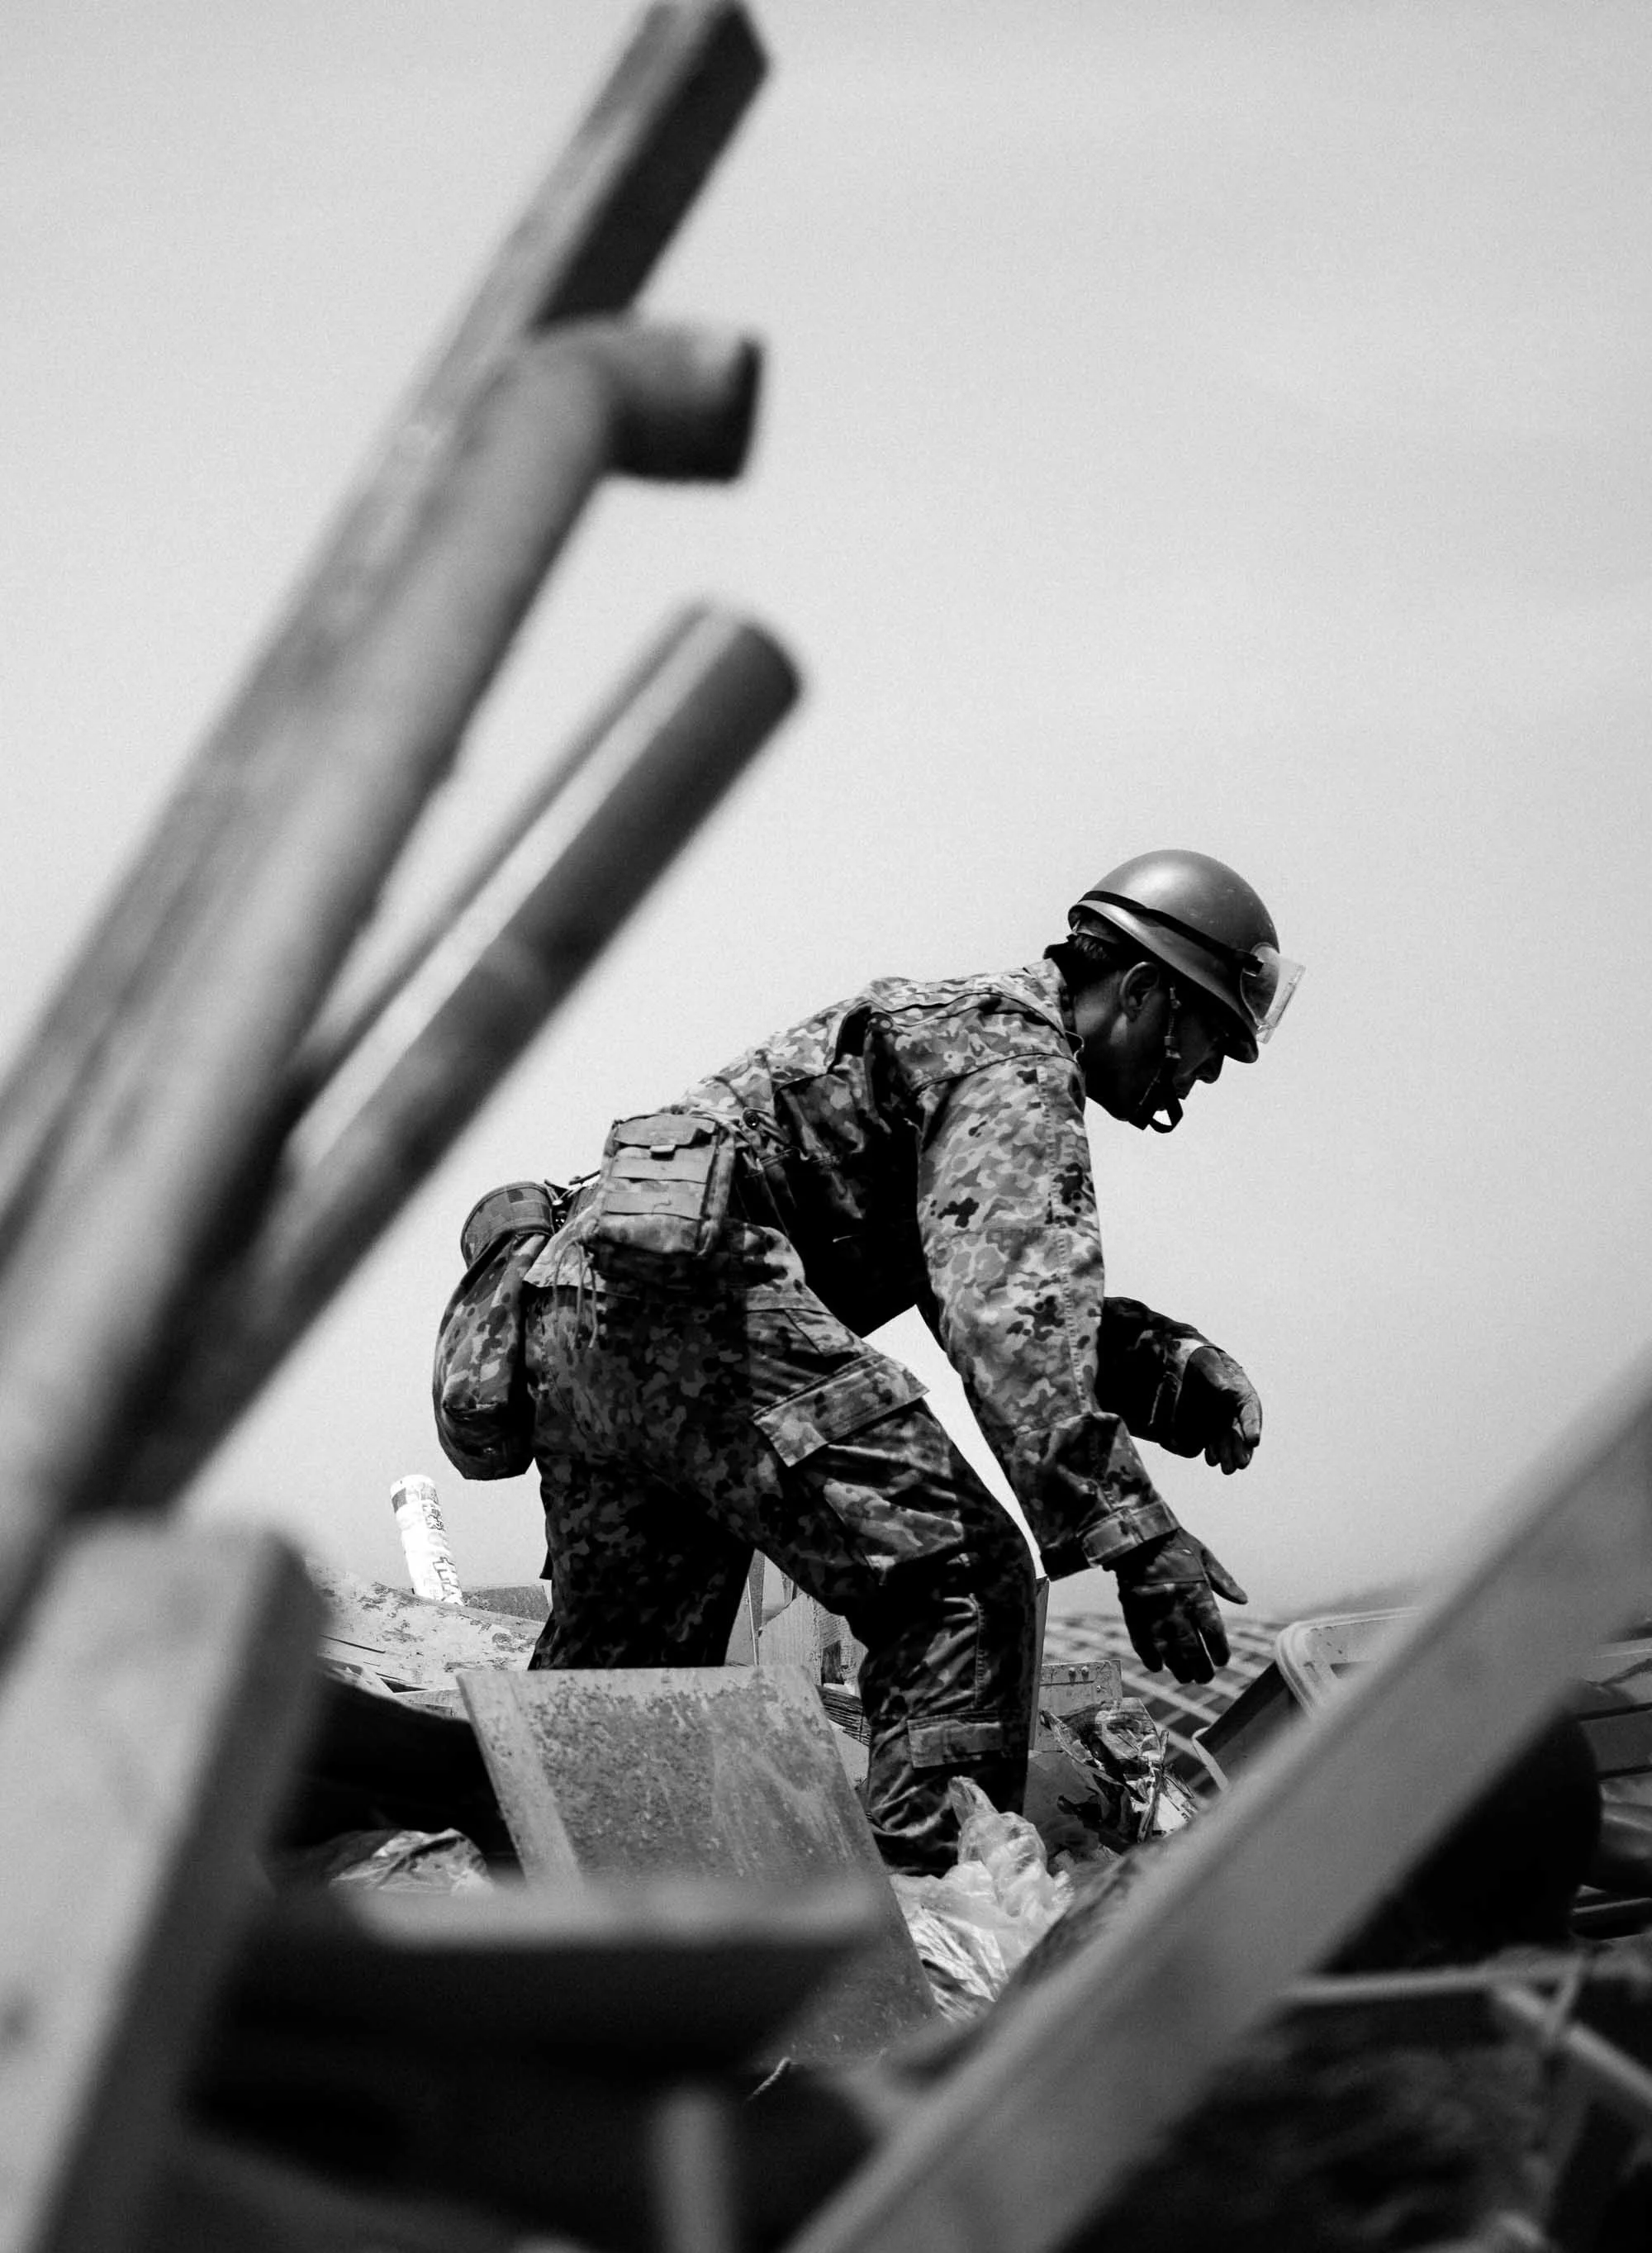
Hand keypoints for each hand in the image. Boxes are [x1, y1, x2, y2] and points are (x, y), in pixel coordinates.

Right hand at [1112, 1528, 1247, 1683]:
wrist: (1137, 1536)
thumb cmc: (1174, 1544)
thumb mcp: (1204, 1557)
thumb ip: (1224, 1581)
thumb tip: (1244, 1600)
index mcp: (1198, 1595)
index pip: (1214, 1633)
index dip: (1220, 1652)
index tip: (1222, 1660)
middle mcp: (1178, 1609)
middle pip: (1193, 1650)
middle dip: (1201, 1668)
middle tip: (1204, 1677)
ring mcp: (1155, 1614)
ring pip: (1169, 1653)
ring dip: (1178, 1668)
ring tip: (1185, 1677)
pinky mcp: (1134, 1615)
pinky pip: (1142, 1644)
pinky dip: (1150, 1658)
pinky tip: (1158, 1667)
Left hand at [1174, 1343, 1261, 1472]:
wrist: (1183, 1363)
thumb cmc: (1200, 1359)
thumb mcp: (1208, 1362)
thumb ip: (1217, 1375)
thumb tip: (1226, 1392)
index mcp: (1241, 1392)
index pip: (1250, 1410)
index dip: (1253, 1426)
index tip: (1254, 1441)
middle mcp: (1233, 1409)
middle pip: (1241, 1432)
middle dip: (1242, 1449)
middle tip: (1241, 1464)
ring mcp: (1220, 1419)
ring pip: (1228, 1440)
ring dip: (1229, 1455)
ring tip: (1227, 1468)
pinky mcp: (1206, 1426)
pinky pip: (1212, 1441)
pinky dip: (1213, 1451)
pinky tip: (1211, 1458)